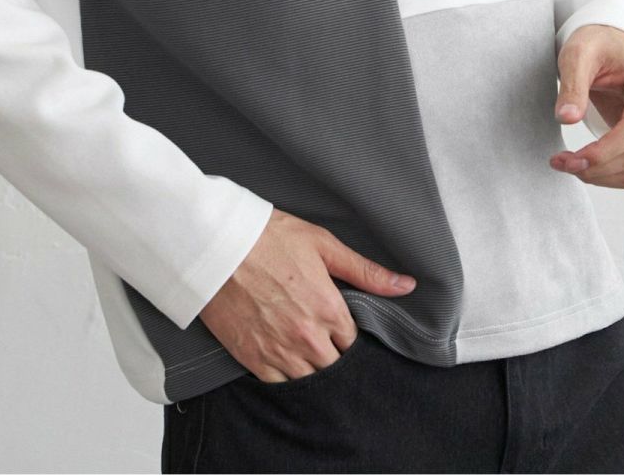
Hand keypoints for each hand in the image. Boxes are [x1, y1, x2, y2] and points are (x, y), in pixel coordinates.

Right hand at [198, 208, 416, 382]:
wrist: (216, 246)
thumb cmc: (269, 237)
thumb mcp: (323, 245)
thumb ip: (366, 271)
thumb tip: (407, 286)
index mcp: (329, 308)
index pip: (352, 341)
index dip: (345, 332)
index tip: (335, 321)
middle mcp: (309, 337)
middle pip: (334, 364)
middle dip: (331, 352)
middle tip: (318, 334)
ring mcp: (280, 352)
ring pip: (309, 380)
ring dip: (310, 367)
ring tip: (301, 346)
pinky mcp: (253, 360)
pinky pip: (279, 386)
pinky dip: (284, 377)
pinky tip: (282, 359)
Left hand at [549, 24, 623, 187]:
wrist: (612, 44)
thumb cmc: (597, 45)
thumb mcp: (577, 55)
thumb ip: (572, 85)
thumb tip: (567, 119)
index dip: (604, 152)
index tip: (571, 159)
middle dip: (598, 168)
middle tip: (561, 164)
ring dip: (604, 176)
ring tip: (569, 165)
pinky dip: (612, 174)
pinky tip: (586, 165)